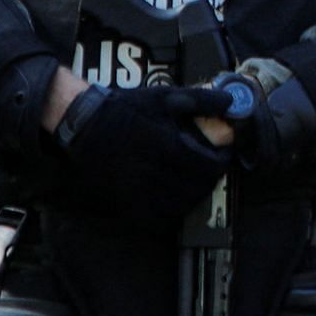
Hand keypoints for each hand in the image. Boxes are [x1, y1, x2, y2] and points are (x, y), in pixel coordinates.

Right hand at [49, 75, 231, 230]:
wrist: (84, 124)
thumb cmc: (126, 109)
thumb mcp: (165, 97)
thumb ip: (201, 101)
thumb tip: (230, 102)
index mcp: (168, 146)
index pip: (210, 167)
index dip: (222, 162)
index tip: (223, 155)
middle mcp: (155, 173)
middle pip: (198, 189)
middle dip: (210, 179)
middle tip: (211, 168)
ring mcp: (139, 191)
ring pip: (181, 206)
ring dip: (195, 196)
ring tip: (195, 183)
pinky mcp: (127, 202)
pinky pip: (158, 218)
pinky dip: (173, 212)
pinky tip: (174, 198)